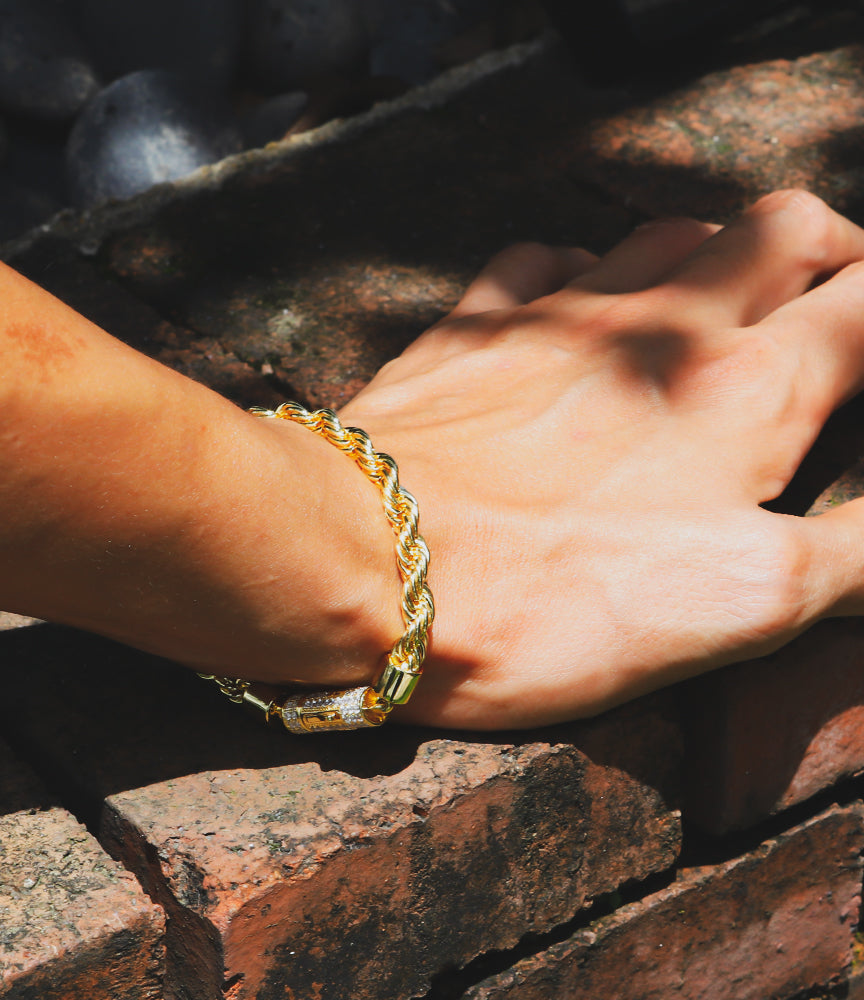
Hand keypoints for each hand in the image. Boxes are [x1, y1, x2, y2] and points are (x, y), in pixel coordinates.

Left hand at [339, 190, 863, 728]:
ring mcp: (557, 316)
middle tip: (835, 288)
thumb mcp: (738, 607)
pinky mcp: (470, 329)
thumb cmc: (548, 601)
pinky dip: (577, 268)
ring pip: (666, 231)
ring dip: (712, 247)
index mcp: (745, 395)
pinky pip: (539, 259)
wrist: (368, 564)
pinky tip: (574, 297)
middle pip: (779, 231)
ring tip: (721, 286)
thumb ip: (852, 551)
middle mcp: (660, 329)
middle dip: (828, 248)